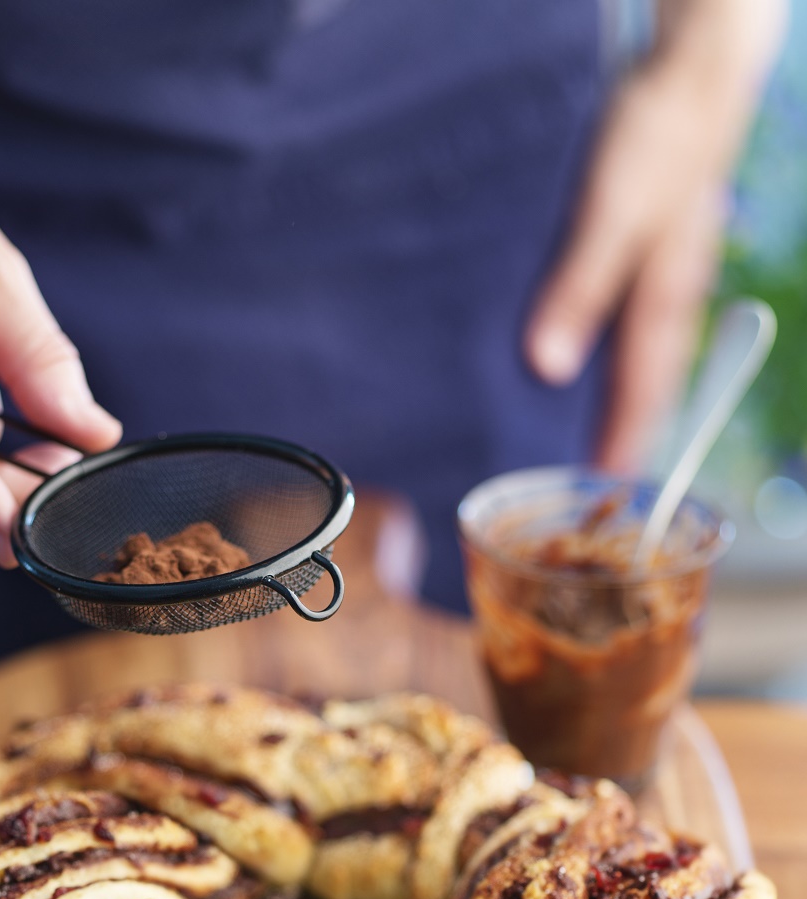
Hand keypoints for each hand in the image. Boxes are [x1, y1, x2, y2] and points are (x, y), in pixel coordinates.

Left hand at [524, 0, 786, 472]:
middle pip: (644, 382)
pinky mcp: (647, 244)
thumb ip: (580, 290)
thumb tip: (549, 367)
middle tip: (586, 477)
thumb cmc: (656, 136)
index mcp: (665, 302)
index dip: (618, 444)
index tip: (595, 488)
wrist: (692, 68)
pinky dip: (606, 345)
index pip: (641, 396)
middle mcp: (667, 296)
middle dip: (618, 430)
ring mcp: (661, 270)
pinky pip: (627, 315)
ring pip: (638, 351)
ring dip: (611, 391)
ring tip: (577, 427)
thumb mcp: (612, 215)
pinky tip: (576, 349)